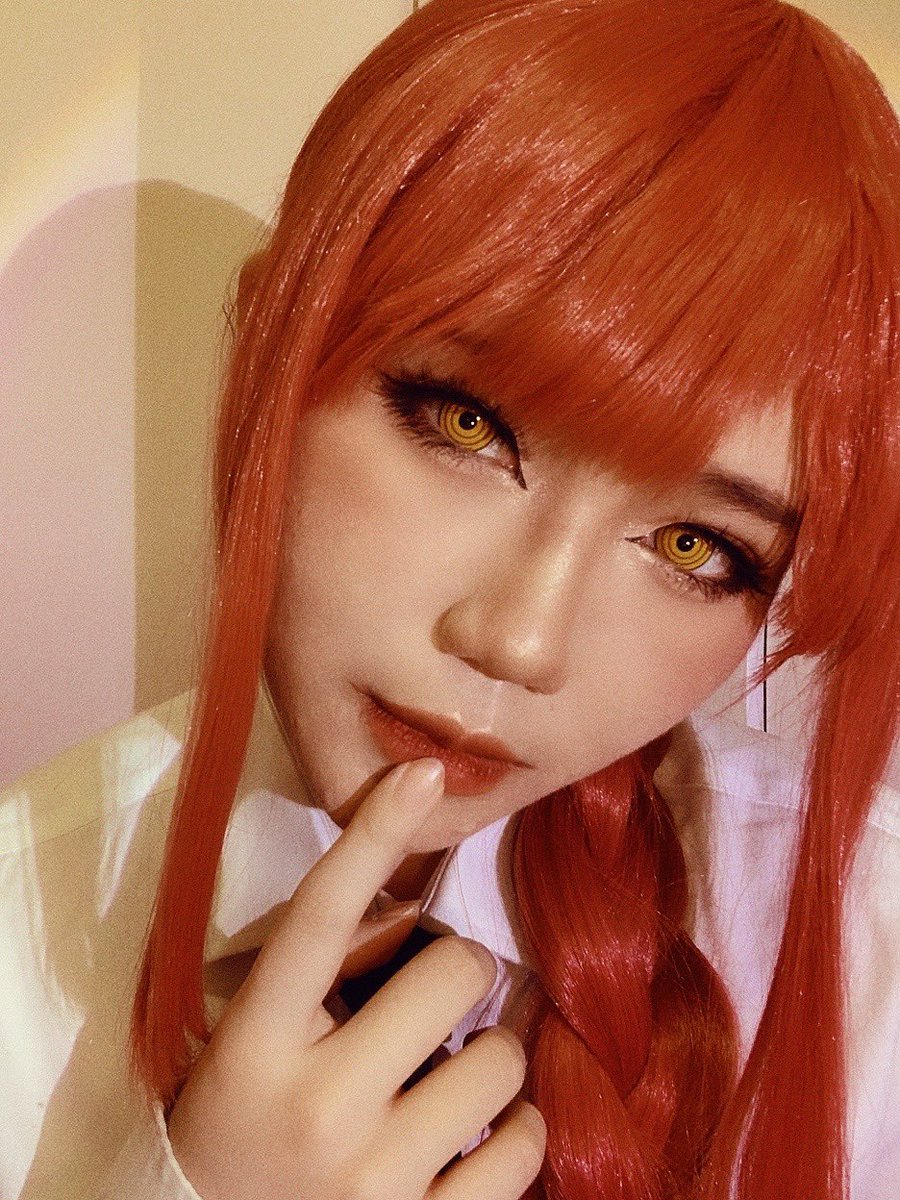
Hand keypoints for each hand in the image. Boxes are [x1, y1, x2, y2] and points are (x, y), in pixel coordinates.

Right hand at [166, 758, 546, 1198]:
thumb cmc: (235, 1131)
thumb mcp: (246, 1047)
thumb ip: (312, 981)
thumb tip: (408, 899)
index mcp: (257, 1047)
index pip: (317, 919)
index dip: (371, 836)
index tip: (423, 772)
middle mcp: (317, 1109)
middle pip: (448, 977)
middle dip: (460, 969)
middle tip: (441, 991)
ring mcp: (375, 1180)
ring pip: (500, 1063)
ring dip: (491, 1056)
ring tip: (453, 1072)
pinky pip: (521, 1151)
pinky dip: (519, 1130)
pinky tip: (485, 1133)